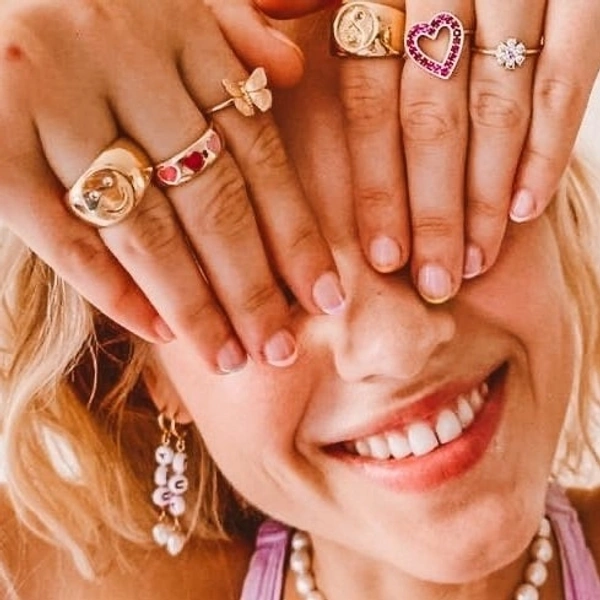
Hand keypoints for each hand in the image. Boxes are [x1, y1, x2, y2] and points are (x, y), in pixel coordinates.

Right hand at [0, 0, 345, 372]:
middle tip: (281, 347)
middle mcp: (120, 57)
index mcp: (174, 26)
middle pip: (210, 199)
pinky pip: (61, 232)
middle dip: (252, 285)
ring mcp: (51, 95)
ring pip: (145, 227)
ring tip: (229, 358)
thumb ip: (229, 30)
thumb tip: (293, 71)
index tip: (326, 296)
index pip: (257, 151)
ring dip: (193, 305)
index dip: (296, 232)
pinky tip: (158, 331)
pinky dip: (110, 290)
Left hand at [261, 0, 599, 301]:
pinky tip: (529, 209)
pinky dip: (550, 144)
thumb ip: (298, 1)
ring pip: (500, 106)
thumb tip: (271, 67)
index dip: (377, 184)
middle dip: (433, 212)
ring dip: (486, 196)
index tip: (382, 256)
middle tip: (430, 282)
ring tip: (472, 263)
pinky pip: (569, 72)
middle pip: (434, 119)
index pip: (371, 102)